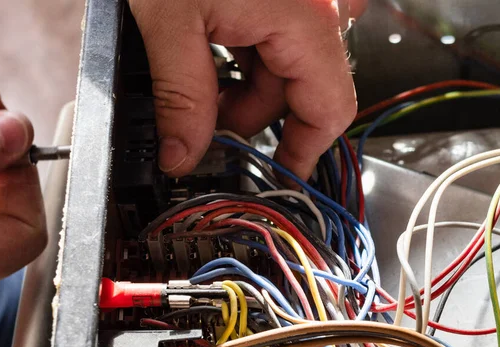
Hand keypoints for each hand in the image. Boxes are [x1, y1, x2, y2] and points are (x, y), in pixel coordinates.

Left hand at [129, 0, 365, 180]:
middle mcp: (315, 13)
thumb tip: (183, 156)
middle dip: (247, 115)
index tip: (278, 176)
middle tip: (201, 119)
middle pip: (296, 94)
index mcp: (306, 21)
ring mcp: (299, 4)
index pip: (328, 109)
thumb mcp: (171, 22)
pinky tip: (206, 46)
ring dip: (237, 87)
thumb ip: (182, 98)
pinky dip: (238, 59)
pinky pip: (270, 44)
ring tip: (193, 72)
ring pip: (279, 71)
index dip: (303, 151)